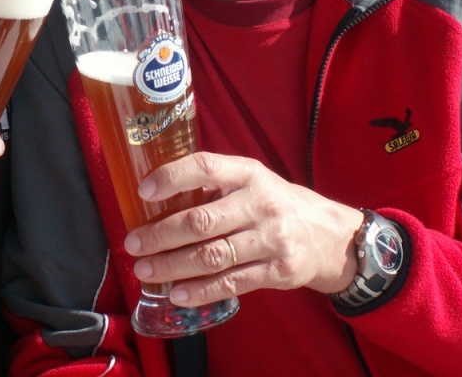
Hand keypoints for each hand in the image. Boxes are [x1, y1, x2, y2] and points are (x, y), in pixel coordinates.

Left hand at [123, 151, 361, 306]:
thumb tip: (156, 197)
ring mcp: (272, 238)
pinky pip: (232, 283)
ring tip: (145, 271)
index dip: (171, 178)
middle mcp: (260, 203)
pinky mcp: (279, 271)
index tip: (143, 192)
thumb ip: (213, 184)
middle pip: (201, 220)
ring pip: (212, 255)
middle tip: (133, 244)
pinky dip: (200, 291)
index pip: (205, 167)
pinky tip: (176, 294)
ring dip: (172, 266)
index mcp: (248, 173)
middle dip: (160, 234)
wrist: (329, 234)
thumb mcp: (250, 180)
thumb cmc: (274, 203)